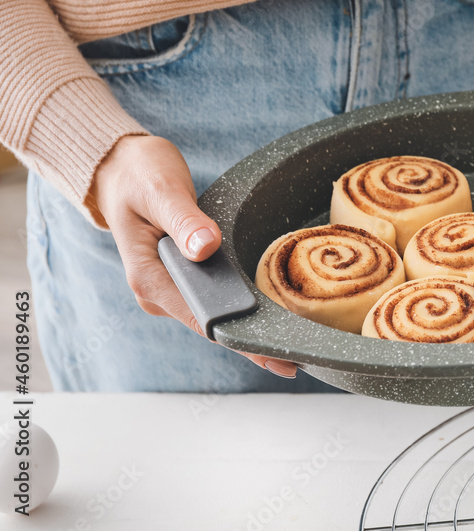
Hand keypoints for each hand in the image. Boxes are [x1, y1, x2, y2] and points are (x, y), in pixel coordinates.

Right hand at [91, 135, 296, 378]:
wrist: (121, 170)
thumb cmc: (139, 176)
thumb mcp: (161, 191)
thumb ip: (184, 219)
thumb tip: (207, 248)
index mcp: (148, 277)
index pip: (201, 319)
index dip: (238, 339)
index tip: (271, 354)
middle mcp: (159, 292)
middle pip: (212, 327)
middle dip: (250, 345)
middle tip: (292, 363)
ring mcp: (172, 289)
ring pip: (216, 317)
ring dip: (249, 331)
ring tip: (290, 351)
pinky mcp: (184, 280)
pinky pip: (216, 300)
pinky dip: (243, 311)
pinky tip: (271, 323)